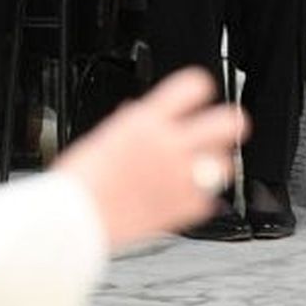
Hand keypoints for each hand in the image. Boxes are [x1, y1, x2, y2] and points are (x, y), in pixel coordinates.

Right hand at [53, 68, 246, 249]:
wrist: (75, 219)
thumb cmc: (79, 180)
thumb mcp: (103, 137)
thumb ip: (130, 124)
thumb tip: (140, 115)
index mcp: (146, 120)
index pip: (194, 86)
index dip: (201, 88)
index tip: (202, 95)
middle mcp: (170, 144)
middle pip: (228, 122)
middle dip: (230, 124)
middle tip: (222, 131)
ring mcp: (181, 176)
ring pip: (225, 164)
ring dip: (214, 167)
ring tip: (199, 172)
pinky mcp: (184, 208)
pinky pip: (208, 200)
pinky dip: (196, 200)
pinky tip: (180, 199)